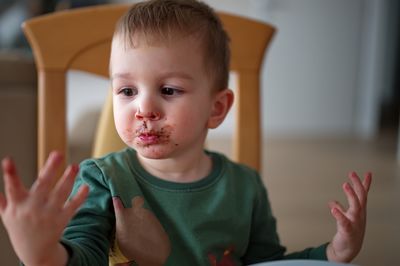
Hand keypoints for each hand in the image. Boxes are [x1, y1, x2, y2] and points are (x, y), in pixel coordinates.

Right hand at [0, 151, 88, 265]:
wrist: (35, 252)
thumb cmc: (20, 229)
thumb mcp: (6, 216)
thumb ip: (2, 200)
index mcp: (17, 204)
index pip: (12, 187)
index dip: (9, 174)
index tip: (7, 160)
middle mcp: (33, 208)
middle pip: (42, 185)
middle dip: (50, 169)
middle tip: (58, 153)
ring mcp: (49, 214)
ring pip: (60, 193)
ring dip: (68, 179)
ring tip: (75, 166)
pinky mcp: (62, 220)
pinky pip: (73, 206)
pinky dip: (80, 197)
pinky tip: (86, 186)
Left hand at [327, 172, 371, 261]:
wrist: (348, 249)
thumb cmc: (349, 232)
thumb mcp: (345, 217)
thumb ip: (340, 208)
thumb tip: (332, 202)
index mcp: (358, 210)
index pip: (363, 195)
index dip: (365, 184)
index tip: (368, 173)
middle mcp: (358, 215)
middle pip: (360, 197)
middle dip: (357, 185)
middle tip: (352, 174)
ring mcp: (354, 222)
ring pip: (355, 207)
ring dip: (351, 195)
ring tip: (345, 184)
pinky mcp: (347, 230)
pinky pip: (344, 222)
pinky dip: (339, 215)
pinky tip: (333, 208)